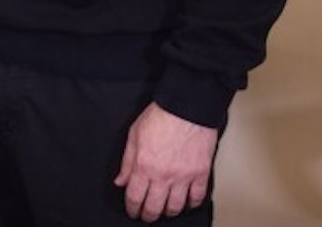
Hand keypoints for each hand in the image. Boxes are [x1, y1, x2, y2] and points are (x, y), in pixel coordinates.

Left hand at [114, 102, 216, 220]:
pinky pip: (197, 197)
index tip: (132, 211)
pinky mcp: (201, 173)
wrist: (187, 107)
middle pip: (154, 207)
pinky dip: (191, 204)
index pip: (134, 197)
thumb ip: (126, 162)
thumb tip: (120, 181)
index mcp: (144, 166)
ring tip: (165, 211)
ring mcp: (184, 176)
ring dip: (168, 212)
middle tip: (146, 216)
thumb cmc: (161, 116)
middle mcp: (163, 175)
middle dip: (148, 215)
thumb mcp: (134, 135)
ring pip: (175, 207)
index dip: (132, 208)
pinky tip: (186, 203)